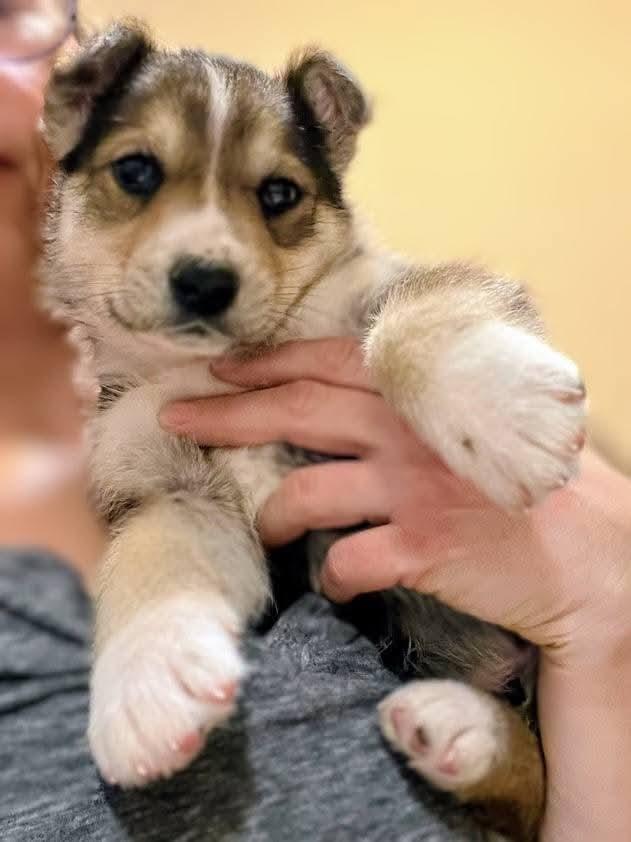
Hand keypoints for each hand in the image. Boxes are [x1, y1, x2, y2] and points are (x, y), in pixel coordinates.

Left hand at [160, 337, 630, 663]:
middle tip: (178, 419)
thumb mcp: (485, 416)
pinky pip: (345, 563)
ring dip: (271, 516)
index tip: (220, 368)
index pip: (327, 362)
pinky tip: (338, 584)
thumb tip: (371, 384)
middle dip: (227, 414)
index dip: (267, 363)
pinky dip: (331, 578)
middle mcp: (408, 431)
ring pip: (304, 494)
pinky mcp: (421, 547)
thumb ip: (428, 396)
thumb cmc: (539, 480)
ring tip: (265, 530)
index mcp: (421, 393)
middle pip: (296, 413)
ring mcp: (412, 489)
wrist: (594, 553)